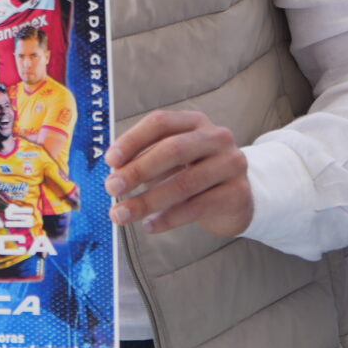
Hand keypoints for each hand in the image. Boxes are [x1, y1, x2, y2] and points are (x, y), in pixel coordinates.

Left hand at [106, 110, 251, 238]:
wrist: (237, 200)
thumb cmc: (195, 175)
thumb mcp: (172, 161)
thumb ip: (146, 162)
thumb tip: (114, 176)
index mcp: (195, 122)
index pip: (160, 122)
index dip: (132, 140)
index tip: (110, 161)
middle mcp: (217, 138)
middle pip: (173, 149)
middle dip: (138, 170)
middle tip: (112, 188)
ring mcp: (231, 164)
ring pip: (184, 182)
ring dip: (147, 201)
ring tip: (122, 215)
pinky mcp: (238, 193)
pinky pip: (197, 208)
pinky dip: (168, 218)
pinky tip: (149, 226)